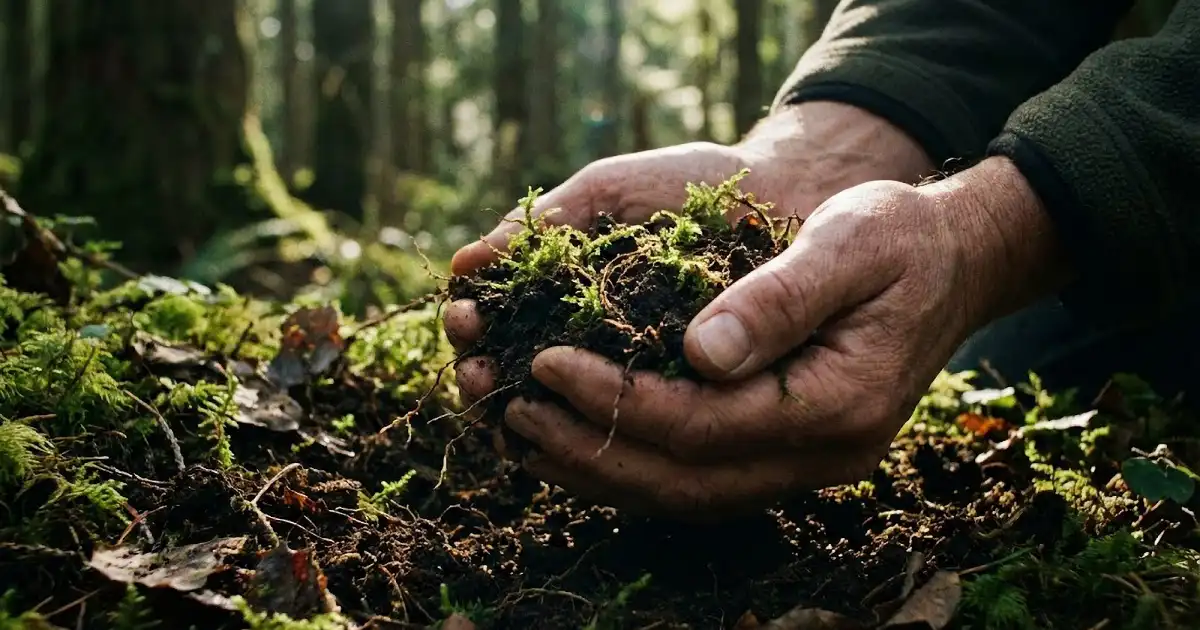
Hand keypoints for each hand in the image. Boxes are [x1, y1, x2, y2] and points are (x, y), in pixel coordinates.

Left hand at [497, 157, 1072, 518]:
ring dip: (602, 470)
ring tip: (526, 431)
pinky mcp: (786, 455)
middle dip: (593, 447)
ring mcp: (806, 465)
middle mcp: (824, 455)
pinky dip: (632, 467)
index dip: (620, 400)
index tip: (547, 360)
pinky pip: (698, 481)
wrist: (951, 261)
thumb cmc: (899, 237)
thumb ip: (781, 298)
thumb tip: (701, 353)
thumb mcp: (849, 242)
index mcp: (841, 404)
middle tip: (514, 406)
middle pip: (687, 479)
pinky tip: (580, 441)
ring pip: (686, 495)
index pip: (707, 425)